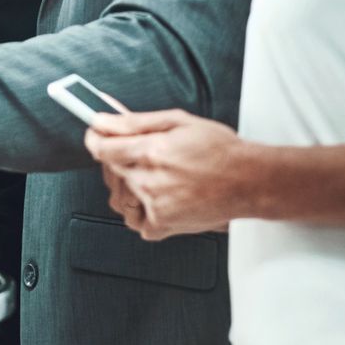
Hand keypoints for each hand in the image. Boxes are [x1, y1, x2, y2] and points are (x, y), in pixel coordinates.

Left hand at [84, 109, 252, 239]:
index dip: (95, 139)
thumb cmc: (219, 149)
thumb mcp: (178, 121)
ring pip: (120, 197)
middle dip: (117, 158)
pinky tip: (157, 198)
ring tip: (151, 175)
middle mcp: (150, 181)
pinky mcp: (164, 225)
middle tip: (138, 152)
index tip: (96, 135)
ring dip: (127, 185)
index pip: (102, 149)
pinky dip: (142, 211)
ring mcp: (156, 206)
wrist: (249, 181)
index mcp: (152, 152)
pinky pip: (137, 222)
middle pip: (111, 171)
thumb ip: (135, 121)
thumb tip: (103, 119)